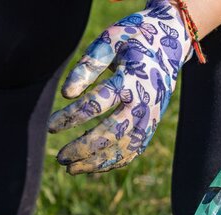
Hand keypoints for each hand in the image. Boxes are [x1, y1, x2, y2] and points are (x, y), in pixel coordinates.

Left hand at [48, 0, 190, 174]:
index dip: (71, 117)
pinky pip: (133, 151)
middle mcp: (143, 103)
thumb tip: (67, 94)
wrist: (170, 44)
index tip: (50, 126)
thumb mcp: (110, 41)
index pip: (97, 104)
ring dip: (96, 162)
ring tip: (70, 169)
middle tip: (60, 157)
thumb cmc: (133, 39)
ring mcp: (150, 117)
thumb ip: (89, 65)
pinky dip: (112, 162)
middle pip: (112, 133)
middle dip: (83, 148)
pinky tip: (91, 166)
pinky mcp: (151, 126)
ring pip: (123, 148)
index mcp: (131, 79)